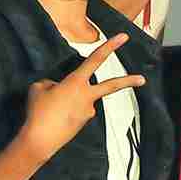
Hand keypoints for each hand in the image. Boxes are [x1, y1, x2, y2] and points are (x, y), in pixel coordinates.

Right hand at [18, 33, 145, 162]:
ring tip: (49, 111)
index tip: (123, 37)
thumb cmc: (37, 112)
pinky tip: (53, 117)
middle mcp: (86, 97)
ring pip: (81, 98)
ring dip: (68, 100)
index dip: (110, 46)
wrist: (39, 142)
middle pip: (111, 86)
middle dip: (128, 82)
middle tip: (142, 79)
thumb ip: (52, 83)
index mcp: (76, 83)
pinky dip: (66, 110)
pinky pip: (76, 110)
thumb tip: (58, 87)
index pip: (95, 59)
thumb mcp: (39, 88)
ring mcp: (87, 112)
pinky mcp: (82, 123)